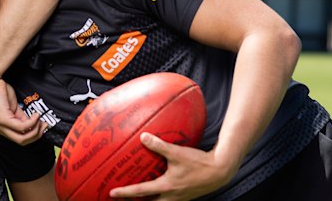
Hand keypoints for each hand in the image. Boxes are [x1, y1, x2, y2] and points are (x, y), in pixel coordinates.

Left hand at [0, 76, 43, 144]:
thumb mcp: (12, 106)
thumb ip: (20, 115)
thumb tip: (31, 121)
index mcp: (2, 127)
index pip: (20, 138)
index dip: (33, 134)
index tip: (42, 126)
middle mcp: (0, 129)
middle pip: (22, 141)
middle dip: (36, 135)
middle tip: (44, 125)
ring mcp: (0, 125)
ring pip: (22, 138)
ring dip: (35, 130)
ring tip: (40, 120)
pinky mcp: (2, 119)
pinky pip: (21, 127)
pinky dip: (32, 122)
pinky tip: (36, 115)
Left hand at [109, 133, 235, 200]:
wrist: (220, 171)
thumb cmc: (199, 163)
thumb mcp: (177, 153)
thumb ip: (159, 145)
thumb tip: (143, 137)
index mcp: (167, 187)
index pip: (141, 191)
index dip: (125, 193)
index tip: (111, 193)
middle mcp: (172, 196)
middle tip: (124, 199)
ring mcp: (179, 198)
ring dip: (149, 200)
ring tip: (139, 196)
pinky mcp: (186, 196)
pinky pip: (169, 199)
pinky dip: (161, 196)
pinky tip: (161, 188)